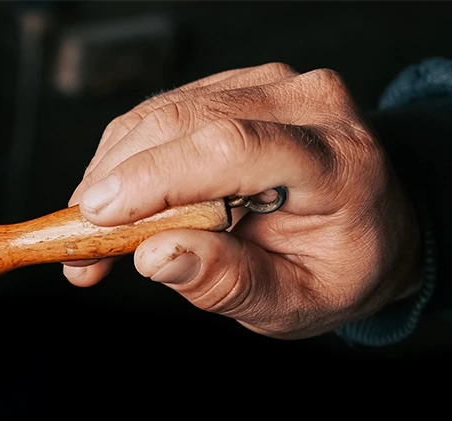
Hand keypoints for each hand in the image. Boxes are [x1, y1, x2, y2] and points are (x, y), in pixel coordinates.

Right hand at [63, 64, 422, 338]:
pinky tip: (115, 204)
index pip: (233, 148)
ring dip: (109, 173)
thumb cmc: (337, 269)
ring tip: (90, 238)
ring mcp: (273, 86)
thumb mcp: (294, 304)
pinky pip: (162, 112)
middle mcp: (309, 106)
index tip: (95, 217)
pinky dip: (125, 158)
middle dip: (115, 183)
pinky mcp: (239, 84)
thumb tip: (155, 256)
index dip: (155, 177)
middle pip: (187, 121)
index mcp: (337, 163)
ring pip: (163, 113)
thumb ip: (229, 283)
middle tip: (77, 247)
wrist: (374, 226)